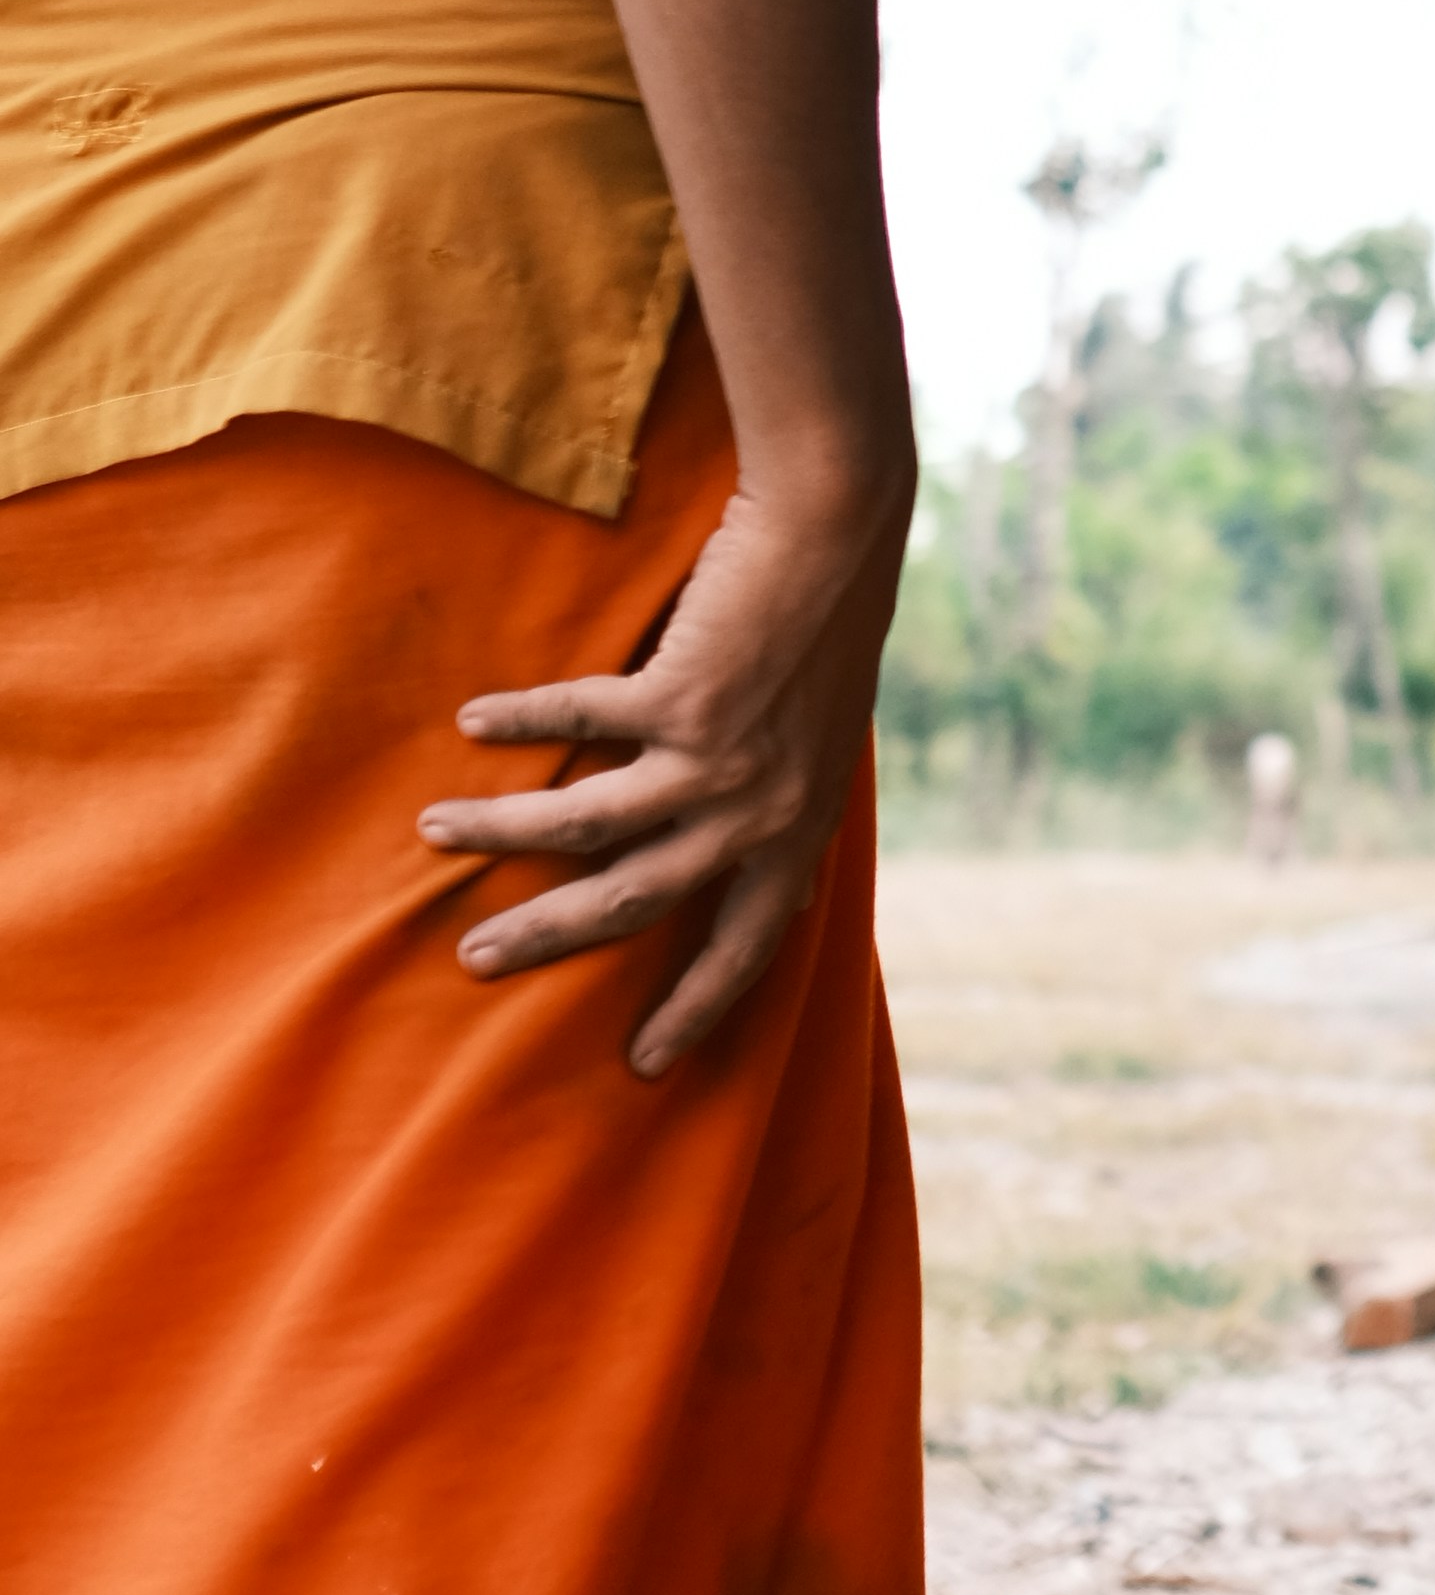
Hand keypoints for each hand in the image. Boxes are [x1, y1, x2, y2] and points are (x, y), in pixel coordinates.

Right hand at [423, 467, 904, 1072]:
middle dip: (550, 937)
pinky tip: (474, 723)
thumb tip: (754, 862)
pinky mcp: (682, 696)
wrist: (840, 532)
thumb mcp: (820, 742)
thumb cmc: (824, 629)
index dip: (698, 1006)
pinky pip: (577, 722)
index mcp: (799, 832)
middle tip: (477, 960)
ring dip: (501, 831)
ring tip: (434, 830)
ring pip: (586, 825)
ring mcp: (721, 759)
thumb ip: (778, 803)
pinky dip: (521, 720)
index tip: (649, 1062)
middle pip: (637, 903)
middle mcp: (761, 812)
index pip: (750, 945)